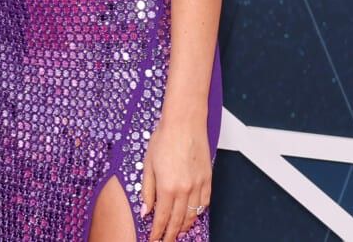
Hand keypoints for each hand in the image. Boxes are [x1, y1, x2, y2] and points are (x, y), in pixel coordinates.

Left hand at [141, 112, 211, 241]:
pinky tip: (192, 215)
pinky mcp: (207, 178)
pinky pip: (205, 203)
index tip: (153, 238)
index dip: (157, 232)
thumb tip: (145, 211)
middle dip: (170, 234)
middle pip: (178, 221)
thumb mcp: (148, 165)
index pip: (162, 218)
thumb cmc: (164, 138)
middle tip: (165, 240)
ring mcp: (198, 185)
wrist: (184, 122)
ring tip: (178, 232)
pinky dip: (198, 213)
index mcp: (167, 187)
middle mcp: (185, 189)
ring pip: (193, 215)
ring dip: (185, 226)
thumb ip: (147, 191)